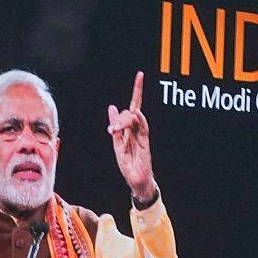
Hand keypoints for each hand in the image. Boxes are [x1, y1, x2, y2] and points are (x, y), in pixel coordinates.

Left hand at [107, 71, 154, 199]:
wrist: (137, 182)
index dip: (137, 91)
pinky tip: (137, 115)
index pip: (133, 106)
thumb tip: (112, 107)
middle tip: (112, 129)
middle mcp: (137, 130)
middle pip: (132, 111)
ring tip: (114, 131)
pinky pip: (144, 129)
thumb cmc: (129, 166)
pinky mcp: (145, 144)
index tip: (141, 75)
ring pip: (135, 118)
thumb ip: (116, 126)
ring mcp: (142, 136)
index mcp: (130, 129)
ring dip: (123, 121)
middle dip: (125, 110)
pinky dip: (140, 121)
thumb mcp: (117, 144)